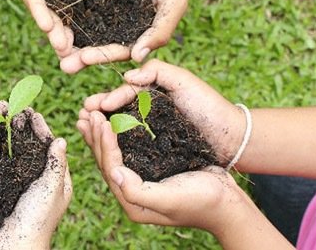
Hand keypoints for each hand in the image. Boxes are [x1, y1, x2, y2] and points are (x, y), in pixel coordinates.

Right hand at [0, 107, 71, 249]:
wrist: (17, 243)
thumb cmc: (38, 219)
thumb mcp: (51, 189)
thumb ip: (56, 165)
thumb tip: (61, 139)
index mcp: (59, 178)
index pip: (52, 145)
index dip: (42, 127)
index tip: (31, 110)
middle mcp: (44, 178)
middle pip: (36, 145)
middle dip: (27, 126)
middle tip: (16, 108)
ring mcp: (27, 183)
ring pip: (22, 152)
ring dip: (15, 134)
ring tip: (4, 117)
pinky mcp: (12, 188)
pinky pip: (9, 163)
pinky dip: (4, 149)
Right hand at [13, 0, 131, 73]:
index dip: (40, 15)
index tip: (48, 27)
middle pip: (53, 14)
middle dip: (56, 33)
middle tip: (63, 48)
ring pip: (74, 18)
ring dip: (73, 37)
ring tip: (78, 52)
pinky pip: (97, 11)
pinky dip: (96, 28)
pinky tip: (101, 41)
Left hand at [75, 110, 277, 244]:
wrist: (229, 204)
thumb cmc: (203, 202)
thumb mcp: (169, 199)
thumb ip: (137, 191)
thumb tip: (114, 173)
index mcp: (132, 203)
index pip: (110, 168)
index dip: (103, 144)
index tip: (99, 120)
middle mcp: (132, 192)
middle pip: (106, 160)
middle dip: (95, 136)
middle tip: (86, 112)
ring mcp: (141, 178)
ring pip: (115, 153)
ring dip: (101, 133)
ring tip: (90, 114)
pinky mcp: (152, 167)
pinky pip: (128, 148)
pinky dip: (118, 133)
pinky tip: (113, 120)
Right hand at [78, 59, 245, 165]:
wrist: (231, 137)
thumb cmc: (208, 106)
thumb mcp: (182, 80)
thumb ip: (155, 71)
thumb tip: (126, 77)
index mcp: (150, 94)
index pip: (122, 95)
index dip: (106, 100)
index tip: (92, 106)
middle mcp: (146, 113)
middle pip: (114, 112)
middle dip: (96, 113)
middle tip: (82, 116)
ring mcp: (149, 133)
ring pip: (118, 130)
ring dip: (101, 130)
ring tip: (86, 129)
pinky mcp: (153, 152)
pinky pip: (131, 148)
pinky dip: (115, 146)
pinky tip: (104, 146)